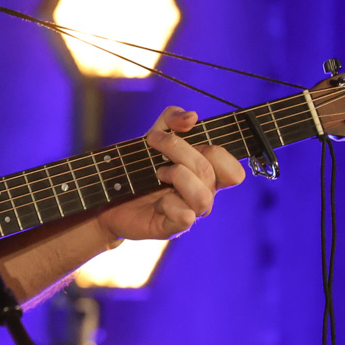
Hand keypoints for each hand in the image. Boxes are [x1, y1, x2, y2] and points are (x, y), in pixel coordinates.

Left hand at [97, 106, 245, 243]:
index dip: (214, 150)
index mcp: (207, 174)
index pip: (233, 169)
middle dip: (179, 149)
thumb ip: (172, 119)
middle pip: (210, 171)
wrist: (111, 193)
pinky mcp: (172, 227)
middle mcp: (203, 194)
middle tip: (155, 142)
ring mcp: (190, 212)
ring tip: (157, 173)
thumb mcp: (155, 135)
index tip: (182, 135)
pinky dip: (168, 202)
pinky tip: (156, 199)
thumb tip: (192, 117)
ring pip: (202, 196)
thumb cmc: (140, 166)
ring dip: (176, 175)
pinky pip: (184, 216)